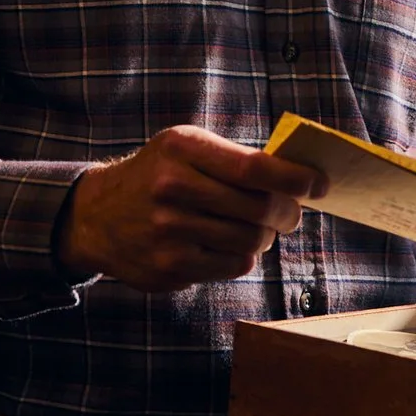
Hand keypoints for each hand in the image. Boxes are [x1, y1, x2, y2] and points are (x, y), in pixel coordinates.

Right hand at [55, 126, 325, 291]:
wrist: (96, 216)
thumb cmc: (157, 174)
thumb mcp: (184, 147)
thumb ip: (235, 158)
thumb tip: (299, 175)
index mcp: (181, 148)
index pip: (253, 168)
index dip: (295, 178)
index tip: (319, 184)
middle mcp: (173, 189)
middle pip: (259, 208)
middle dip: (287, 212)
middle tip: (291, 211)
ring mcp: (169, 232)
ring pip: (251, 241)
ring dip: (264, 236)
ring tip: (257, 226)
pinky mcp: (170, 267)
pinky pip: (233, 266)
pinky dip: (242, 256)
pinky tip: (229, 243)